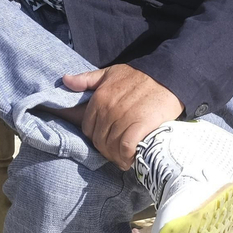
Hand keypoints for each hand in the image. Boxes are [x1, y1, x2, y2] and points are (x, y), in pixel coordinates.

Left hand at [63, 64, 182, 168]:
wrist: (167, 75)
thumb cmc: (137, 75)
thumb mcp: (109, 73)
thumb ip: (86, 79)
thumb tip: (65, 80)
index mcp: (99, 98)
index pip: (87, 129)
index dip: (95, 138)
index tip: (104, 141)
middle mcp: (108, 109)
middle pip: (99, 140)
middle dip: (106, 150)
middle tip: (115, 153)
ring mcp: (124, 117)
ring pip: (111, 146)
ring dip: (116, 156)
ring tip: (122, 159)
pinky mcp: (141, 124)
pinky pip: (126, 147)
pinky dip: (127, 157)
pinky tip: (130, 160)